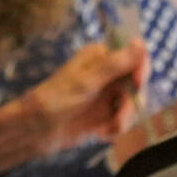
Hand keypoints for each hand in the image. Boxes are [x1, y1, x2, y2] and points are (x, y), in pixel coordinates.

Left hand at [31, 38, 149, 148]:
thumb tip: (140, 42)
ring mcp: (106, 95)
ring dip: (124, 119)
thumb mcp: (87, 81)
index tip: (137, 84)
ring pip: (133, 105)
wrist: (36, 130)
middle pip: (138, 85)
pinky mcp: (104, 115)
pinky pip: (123, 121)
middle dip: (132, 103)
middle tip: (119, 118)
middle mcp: (106, 74)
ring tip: (107, 129)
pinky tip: (100, 134)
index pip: (134, 57)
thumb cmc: (55, 100)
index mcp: (100, 57)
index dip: (141, 70)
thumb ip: (115, 64)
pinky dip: (115, 129)